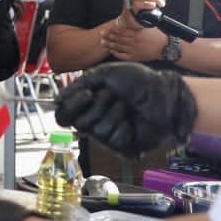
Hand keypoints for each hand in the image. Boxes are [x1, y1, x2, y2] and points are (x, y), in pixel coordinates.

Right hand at [54, 62, 197, 156]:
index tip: (87, 94)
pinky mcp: (121, 146)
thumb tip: (57, 99)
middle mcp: (94, 120)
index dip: (71, 105)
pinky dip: (123, 126)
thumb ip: (78, 85)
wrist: (163, 93)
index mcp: (87, 104)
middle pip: (78, 123)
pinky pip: (113, 139)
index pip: (63, 114)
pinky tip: (133, 121)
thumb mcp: (104, 75)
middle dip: (97, 105)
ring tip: (127, 105)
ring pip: (96, 130)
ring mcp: (107, 135)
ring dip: (114, 112)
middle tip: (113, 95)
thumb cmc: (138, 81)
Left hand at [101, 18, 166, 61]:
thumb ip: (138, 24)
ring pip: (120, 47)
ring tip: (102, 42)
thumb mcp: (148, 26)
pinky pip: (124, 56)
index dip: (114, 30)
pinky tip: (111, 51)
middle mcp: (135, 42)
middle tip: (101, 34)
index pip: (123, 31)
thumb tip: (130, 17)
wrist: (166, 47)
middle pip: (119, 39)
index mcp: (138, 33)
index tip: (108, 27)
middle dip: (109, 36)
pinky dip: (117, 54)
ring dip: (110, 45)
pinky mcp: (136, 57)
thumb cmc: (157, 36)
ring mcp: (135, 50)